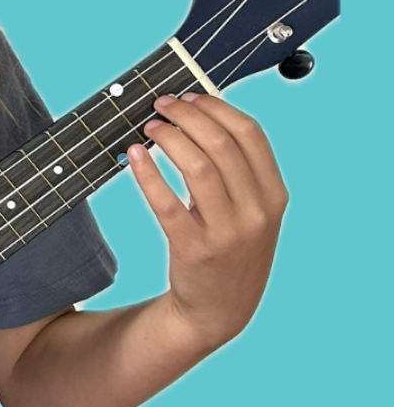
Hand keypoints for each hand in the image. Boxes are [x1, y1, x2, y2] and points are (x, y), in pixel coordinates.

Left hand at [127, 92, 288, 348]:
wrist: (218, 310)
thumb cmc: (231, 250)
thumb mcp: (253, 211)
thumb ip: (240, 171)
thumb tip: (202, 116)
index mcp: (274, 195)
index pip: (250, 134)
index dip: (216, 108)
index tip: (190, 96)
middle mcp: (256, 212)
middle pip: (221, 144)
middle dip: (187, 116)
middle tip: (161, 105)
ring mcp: (227, 232)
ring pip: (198, 167)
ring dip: (169, 139)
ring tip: (149, 127)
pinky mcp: (194, 249)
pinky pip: (166, 204)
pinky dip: (148, 174)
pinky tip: (133, 157)